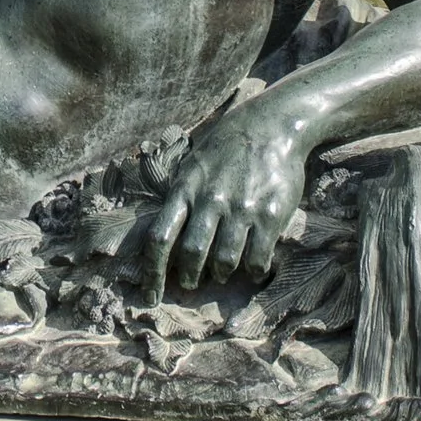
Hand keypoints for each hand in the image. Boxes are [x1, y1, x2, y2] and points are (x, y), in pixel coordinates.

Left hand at [140, 110, 309, 300]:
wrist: (271, 125)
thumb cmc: (226, 147)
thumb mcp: (193, 165)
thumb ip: (180, 197)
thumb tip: (164, 235)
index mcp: (185, 188)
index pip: (160, 237)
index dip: (151, 272)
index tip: (149, 295)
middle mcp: (210, 200)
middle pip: (191, 254)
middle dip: (188, 277)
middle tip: (190, 284)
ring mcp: (240, 209)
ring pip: (223, 261)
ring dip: (220, 273)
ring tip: (222, 272)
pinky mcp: (269, 215)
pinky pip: (256, 259)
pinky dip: (252, 270)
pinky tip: (253, 266)